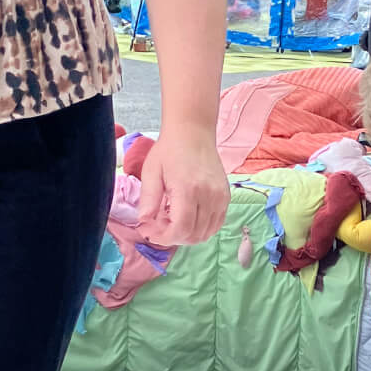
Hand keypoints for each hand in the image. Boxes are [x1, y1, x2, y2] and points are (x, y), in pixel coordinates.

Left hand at [138, 129, 228, 246]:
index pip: (180, 230)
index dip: (163, 238)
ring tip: (172, 220)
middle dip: (172, 237)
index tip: (149, 230)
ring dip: (186, 235)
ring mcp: (220, 197)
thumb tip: (144, 223)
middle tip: (158, 225)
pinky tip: (187, 218)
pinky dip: (200, 229)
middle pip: (193, 236)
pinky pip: (215, 224)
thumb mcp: (151, 172)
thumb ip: (148, 200)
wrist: (193, 133)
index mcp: (188, 189)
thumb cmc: (169, 151)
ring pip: (205, 234)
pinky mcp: (225, 197)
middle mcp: (209, 196)